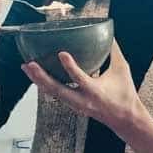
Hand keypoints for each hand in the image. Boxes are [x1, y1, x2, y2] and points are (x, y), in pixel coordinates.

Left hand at [22, 39, 142, 138]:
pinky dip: (44, 85)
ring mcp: (75, 105)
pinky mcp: (73, 105)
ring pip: (53, 93)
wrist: (125, 119)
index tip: (61, 53)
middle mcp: (82, 100)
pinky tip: (35, 75)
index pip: (79, 79)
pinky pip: (55, 95)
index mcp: (96, 91)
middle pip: (57, 90)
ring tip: (26, 67)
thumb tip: (109, 33)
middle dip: (41, 77)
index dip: (70, 67)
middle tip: (30, 64)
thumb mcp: (122, 70)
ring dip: (38, 80)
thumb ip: (114, 51)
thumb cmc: (125, 93)